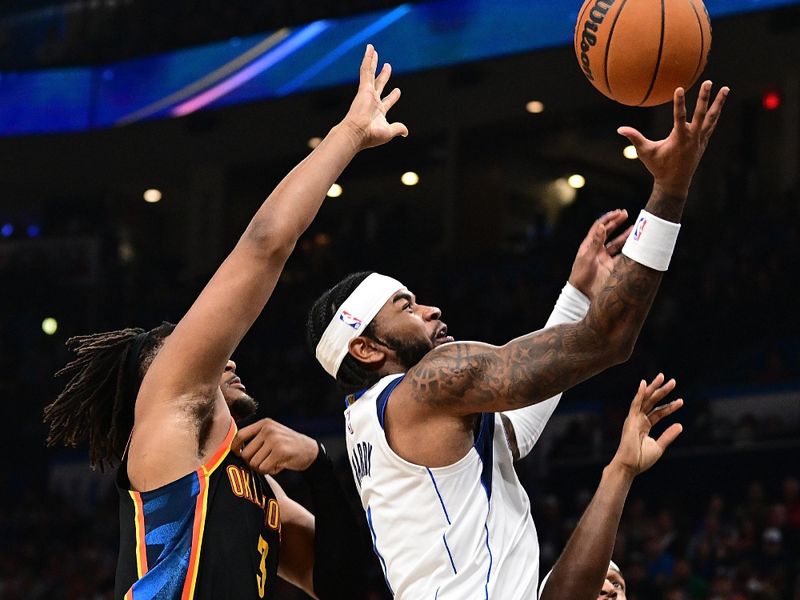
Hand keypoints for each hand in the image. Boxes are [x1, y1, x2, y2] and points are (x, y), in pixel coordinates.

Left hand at [233, 418, 318, 474]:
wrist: (310, 451)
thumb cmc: (287, 446)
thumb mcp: (272, 435)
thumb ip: (255, 438)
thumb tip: (232, 450)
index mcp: (264, 423)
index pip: (239, 435)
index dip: (235, 448)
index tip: (239, 456)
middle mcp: (268, 429)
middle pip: (245, 454)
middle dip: (252, 462)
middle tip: (264, 461)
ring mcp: (274, 439)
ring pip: (254, 463)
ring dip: (262, 467)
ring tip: (274, 462)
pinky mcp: (280, 451)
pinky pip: (264, 468)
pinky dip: (270, 471)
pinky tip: (279, 465)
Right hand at [340, 44, 407, 150]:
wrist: (357, 133)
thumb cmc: (371, 136)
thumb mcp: (389, 132)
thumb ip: (398, 129)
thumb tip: (406, 132)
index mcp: (379, 111)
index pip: (387, 101)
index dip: (393, 96)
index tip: (397, 91)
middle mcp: (372, 101)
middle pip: (379, 84)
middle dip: (383, 75)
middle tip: (387, 66)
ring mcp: (367, 93)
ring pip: (370, 73)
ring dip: (372, 61)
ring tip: (373, 50)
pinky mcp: (363, 88)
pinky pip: (366, 70)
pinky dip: (368, 59)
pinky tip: (370, 49)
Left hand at [568, 209, 631, 300]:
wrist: (582, 294)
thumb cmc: (581, 275)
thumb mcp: (588, 258)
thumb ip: (596, 242)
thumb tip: (602, 226)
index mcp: (589, 245)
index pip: (599, 227)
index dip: (608, 219)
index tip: (617, 213)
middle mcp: (597, 249)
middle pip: (608, 232)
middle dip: (617, 223)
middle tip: (626, 214)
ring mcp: (605, 258)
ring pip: (617, 243)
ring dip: (625, 235)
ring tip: (635, 228)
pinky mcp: (611, 266)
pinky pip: (622, 256)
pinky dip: (629, 251)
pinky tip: (636, 245)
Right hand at [610, 373, 683, 476]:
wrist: (629, 466)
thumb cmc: (641, 459)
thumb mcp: (659, 446)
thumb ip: (668, 435)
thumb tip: (680, 425)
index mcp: (644, 426)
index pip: (659, 412)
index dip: (670, 406)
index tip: (681, 401)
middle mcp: (638, 420)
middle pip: (652, 402)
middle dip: (662, 391)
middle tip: (673, 381)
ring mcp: (634, 419)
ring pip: (645, 399)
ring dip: (654, 388)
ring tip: (663, 377)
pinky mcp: (630, 420)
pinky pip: (636, 404)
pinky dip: (640, 394)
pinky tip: (644, 384)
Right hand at [618, 81, 728, 197]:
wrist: (674, 183)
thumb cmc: (658, 167)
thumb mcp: (645, 152)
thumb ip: (635, 138)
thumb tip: (620, 129)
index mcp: (679, 138)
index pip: (679, 116)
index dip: (679, 102)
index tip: (679, 88)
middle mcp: (693, 137)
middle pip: (701, 114)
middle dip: (704, 97)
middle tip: (708, 82)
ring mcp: (700, 139)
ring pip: (712, 118)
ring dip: (719, 103)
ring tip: (726, 89)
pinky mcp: (703, 142)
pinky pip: (711, 125)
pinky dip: (715, 115)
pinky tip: (718, 106)